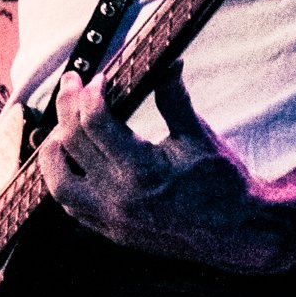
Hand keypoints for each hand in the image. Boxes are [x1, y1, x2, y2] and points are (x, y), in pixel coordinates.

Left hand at [37, 63, 293, 272]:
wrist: (241, 233)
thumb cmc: (224, 184)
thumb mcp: (199, 136)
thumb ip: (174, 98)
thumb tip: (169, 62)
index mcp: (141, 170)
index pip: (95, 122)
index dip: (91, 92)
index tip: (99, 76)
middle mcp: (119, 198)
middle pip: (70, 144)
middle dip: (68, 107)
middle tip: (73, 84)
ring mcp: (113, 220)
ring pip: (59, 183)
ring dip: (54, 149)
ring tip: (61, 125)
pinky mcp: (113, 234)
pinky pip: (73, 207)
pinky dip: (64, 180)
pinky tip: (73, 161)